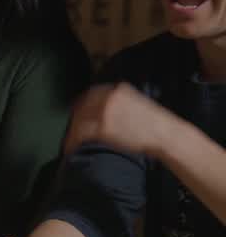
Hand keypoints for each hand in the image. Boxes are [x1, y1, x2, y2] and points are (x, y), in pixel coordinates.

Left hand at [64, 83, 178, 157]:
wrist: (166, 135)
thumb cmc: (155, 123)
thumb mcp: (138, 102)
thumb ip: (120, 100)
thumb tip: (102, 106)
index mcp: (118, 89)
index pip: (92, 93)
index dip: (82, 103)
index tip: (77, 111)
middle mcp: (109, 97)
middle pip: (82, 106)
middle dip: (75, 118)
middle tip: (71, 128)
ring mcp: (105, 112)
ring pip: (79, 120)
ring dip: (73, 130)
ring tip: (70, 141)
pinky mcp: (103, 128)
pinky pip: (81, 134)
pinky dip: (74, 141)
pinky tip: (71, 147)